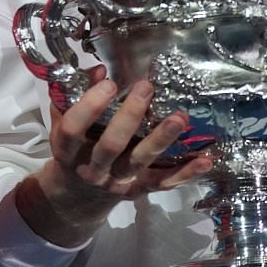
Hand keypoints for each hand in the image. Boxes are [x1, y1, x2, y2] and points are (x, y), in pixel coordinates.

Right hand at [21, 76, 212, 246]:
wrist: (77, 196)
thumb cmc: (73, 150)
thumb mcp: (62, 124)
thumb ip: (74, 96)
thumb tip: (99, 70)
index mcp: (68, 151)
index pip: (73, 128)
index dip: (89, 106)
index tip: (109, 83)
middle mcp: (92, 168)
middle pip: (111, 145)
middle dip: (129, 116)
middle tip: (146, 88)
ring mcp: (117, 181)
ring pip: (139, 161)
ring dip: (161, 139)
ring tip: (179, 118)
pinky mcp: (139, 189)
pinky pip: (164, 182)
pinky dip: (186, 173)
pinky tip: (205, 159)